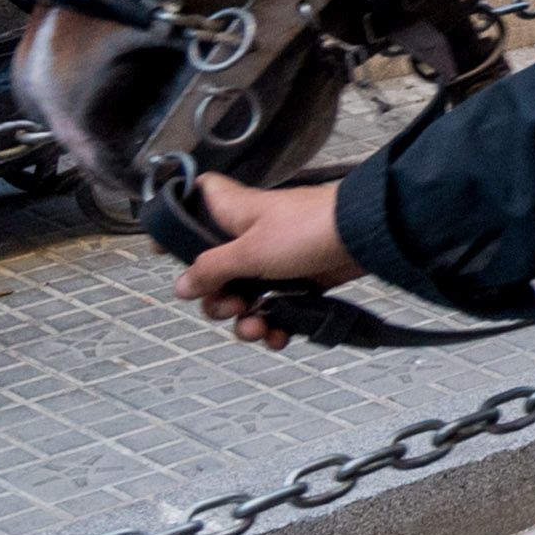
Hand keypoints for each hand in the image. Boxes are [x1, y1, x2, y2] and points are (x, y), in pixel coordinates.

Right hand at [172, 176, 351, 348]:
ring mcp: (275, 258)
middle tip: (231, 305)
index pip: (197, 200)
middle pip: (214, 271)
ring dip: (246, 320)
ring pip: (244, 295)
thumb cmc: (310, 228)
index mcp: (234, 214)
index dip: (179, 221)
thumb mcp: (249, 251)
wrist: (366, 238)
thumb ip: (212, 269)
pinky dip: (274, 324)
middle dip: (217, 299)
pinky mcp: (300, 279)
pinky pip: (275, 307)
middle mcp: (251, 235)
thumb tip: (181, 286)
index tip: (168, 250)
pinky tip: (279, 335)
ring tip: (258, 328)